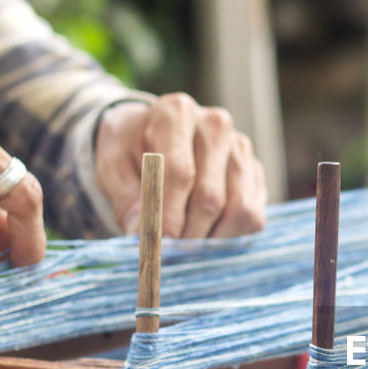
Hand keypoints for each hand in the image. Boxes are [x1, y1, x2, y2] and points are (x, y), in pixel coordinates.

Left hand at [95, 94, 267, 238]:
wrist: (151, 134)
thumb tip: (141, 235)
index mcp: (176, 114)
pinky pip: (253, 216)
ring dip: (211, 238)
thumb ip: (126, 198)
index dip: (168, 216)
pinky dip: (230, 235)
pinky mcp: (255, 172)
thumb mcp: (113, 167)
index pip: (180, 173)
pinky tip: (206, 233)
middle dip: (188, 234)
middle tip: (169, 254)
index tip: (158, 245)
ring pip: (238, 210)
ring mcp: (240, 148)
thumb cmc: (131, 150)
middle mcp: (216, 125)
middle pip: (210, 196)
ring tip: (187, 244)